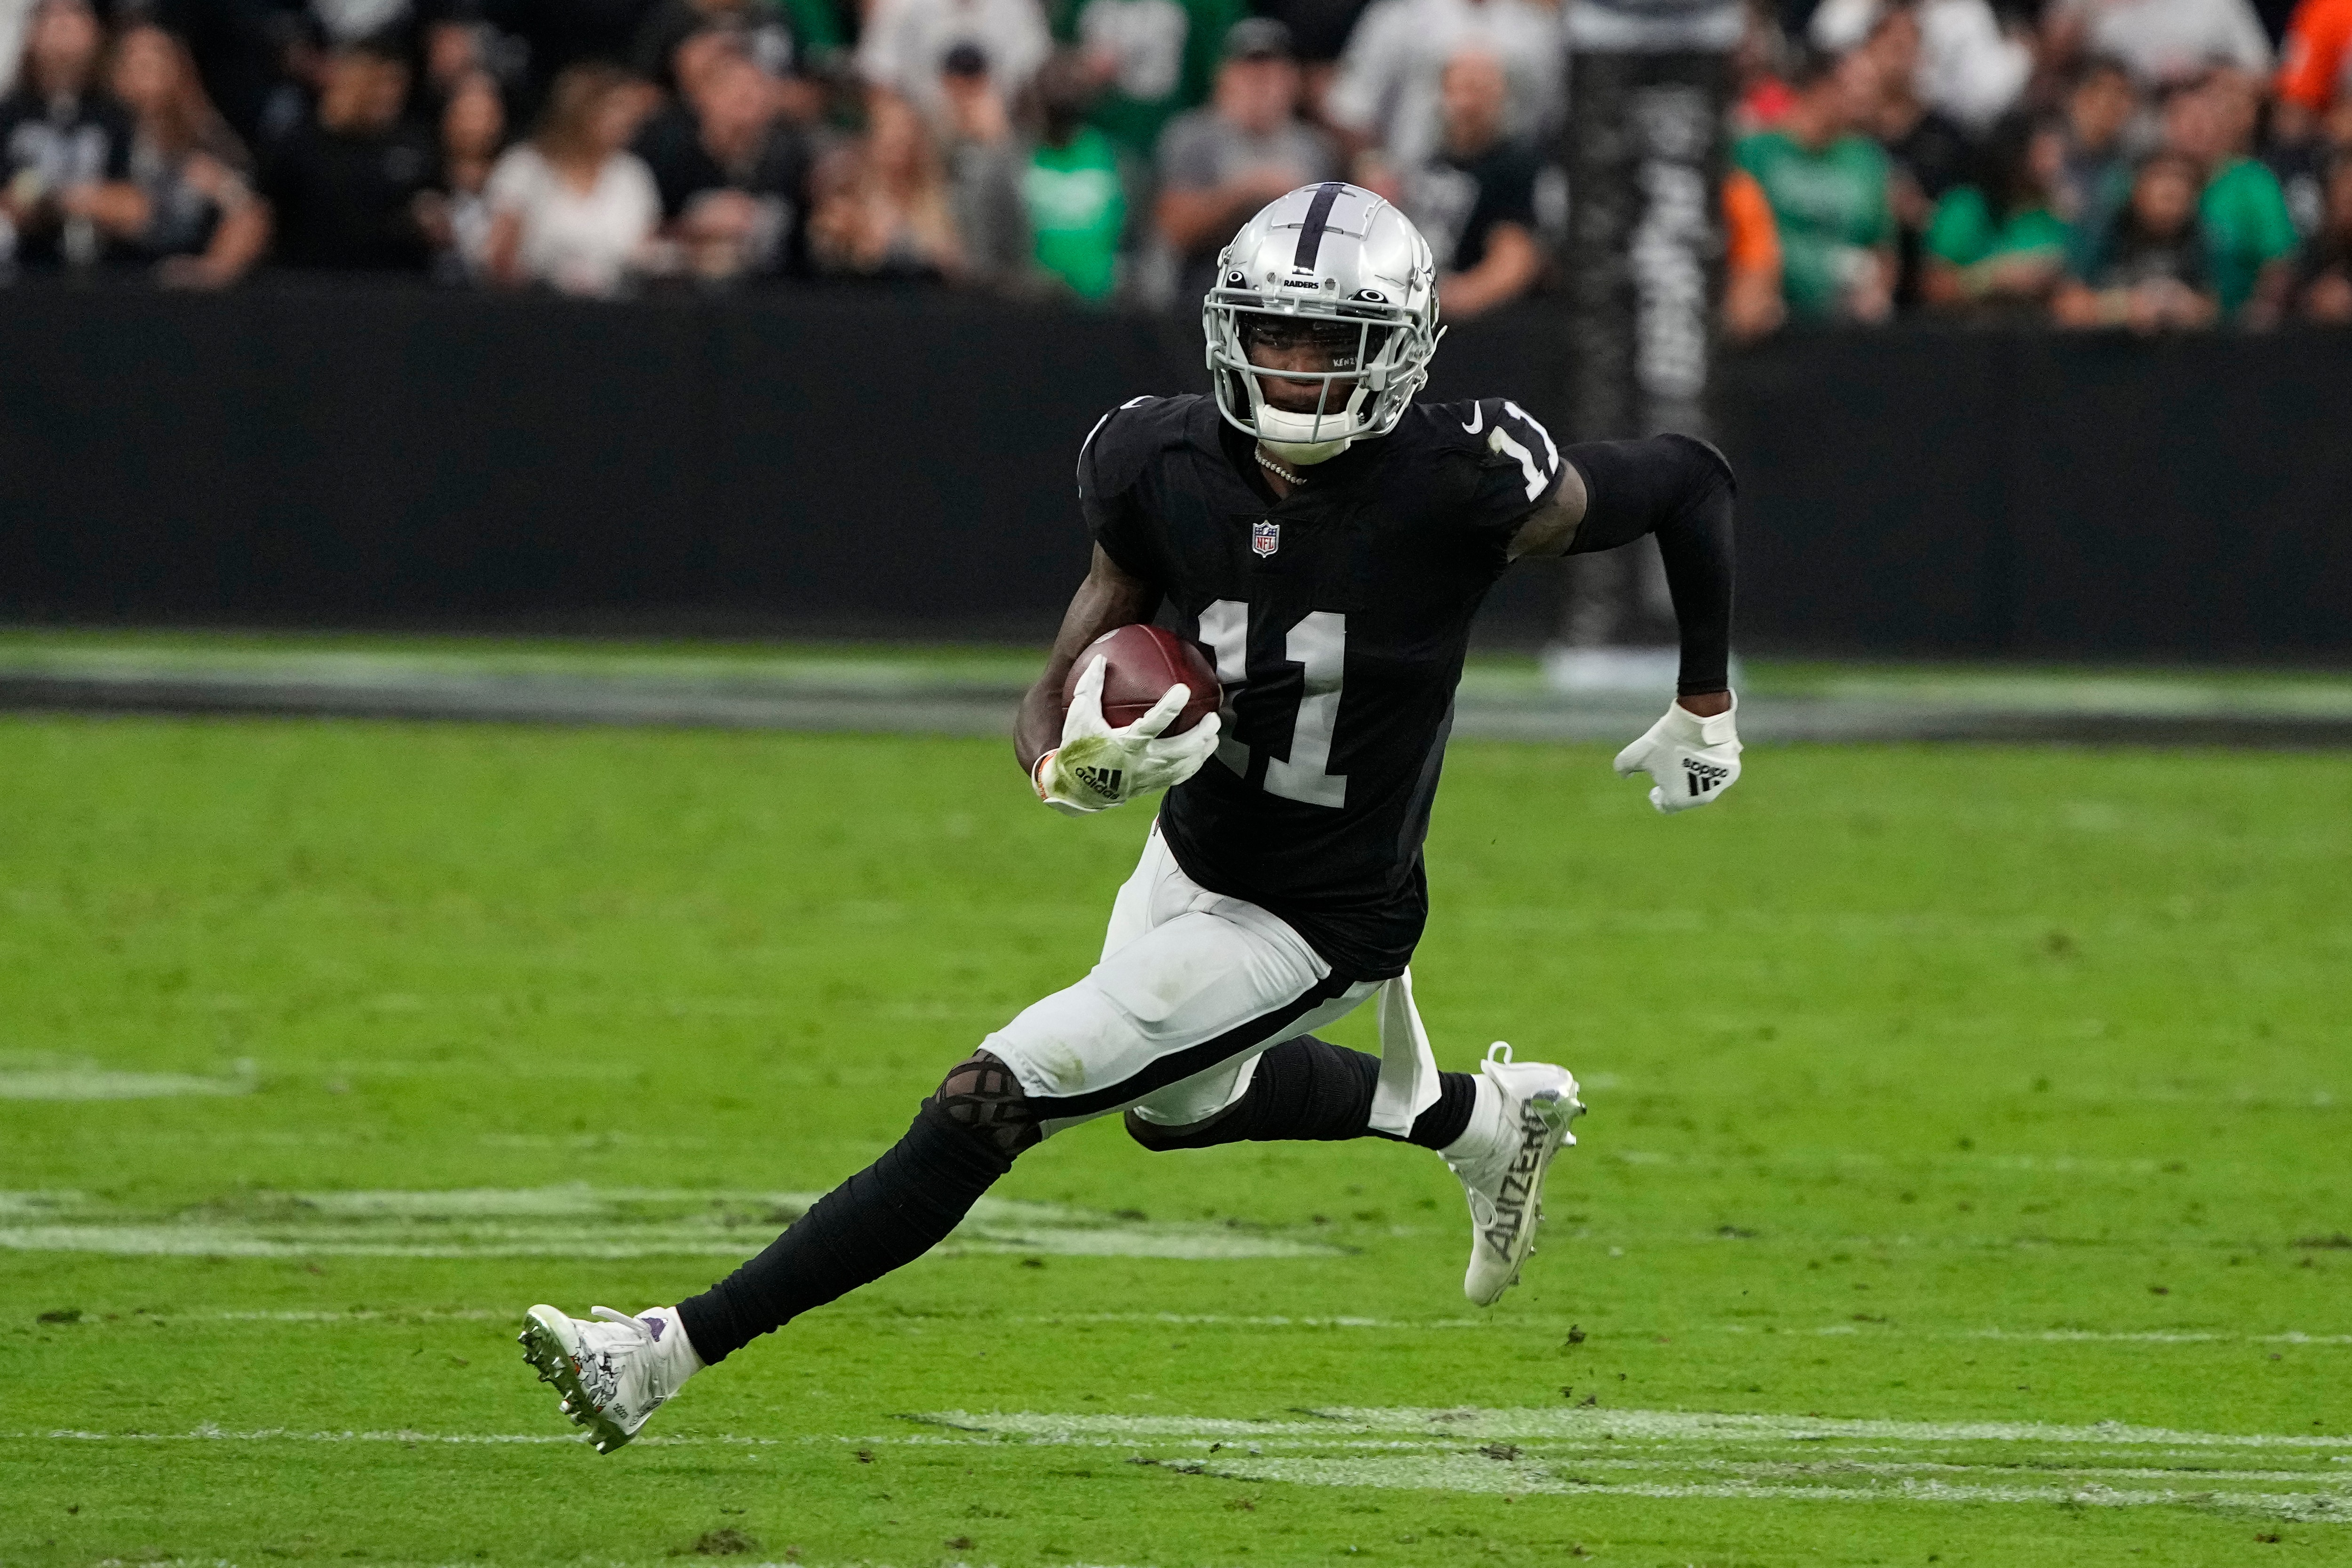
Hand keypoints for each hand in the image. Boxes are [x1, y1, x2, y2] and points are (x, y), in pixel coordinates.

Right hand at [1033, 655, 1221, 815]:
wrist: (1075, 789)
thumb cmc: (1078, 748)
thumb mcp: (1079, 715)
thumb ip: (1091, 686)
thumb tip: (1101, 658)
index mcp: (1125, 743)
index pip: (1154, 723)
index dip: (1171, 707)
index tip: (1184, 690)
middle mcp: (1141, 762)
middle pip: (1181, 749)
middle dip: (1202, 734)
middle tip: (1213, 718)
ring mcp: (1149, 777)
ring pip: (1185, 766)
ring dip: (1203, 750)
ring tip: (1214, 735)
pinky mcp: (1151, 786)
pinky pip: (1179, 777)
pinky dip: (1194, 765)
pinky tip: (1202, 753)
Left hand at [1613, 694, 1740, 814]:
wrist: (1699, 721)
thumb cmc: (1667, 740)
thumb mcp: (1636, 753)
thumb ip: (1623, 766)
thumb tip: (1623, 775)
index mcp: (1678, 800)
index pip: (1665, 806)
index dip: (1657, 799)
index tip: (1654, 791)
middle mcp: (1701, 799)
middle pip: (1685, 796)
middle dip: (1675, 786)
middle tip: (1669, 771)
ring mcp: (1719, 786)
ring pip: (1702, 785)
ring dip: (1693, 777)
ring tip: (1684, 760)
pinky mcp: (1731, 772)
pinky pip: (1717, 773)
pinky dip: (1709, 767)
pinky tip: (1701, 754)